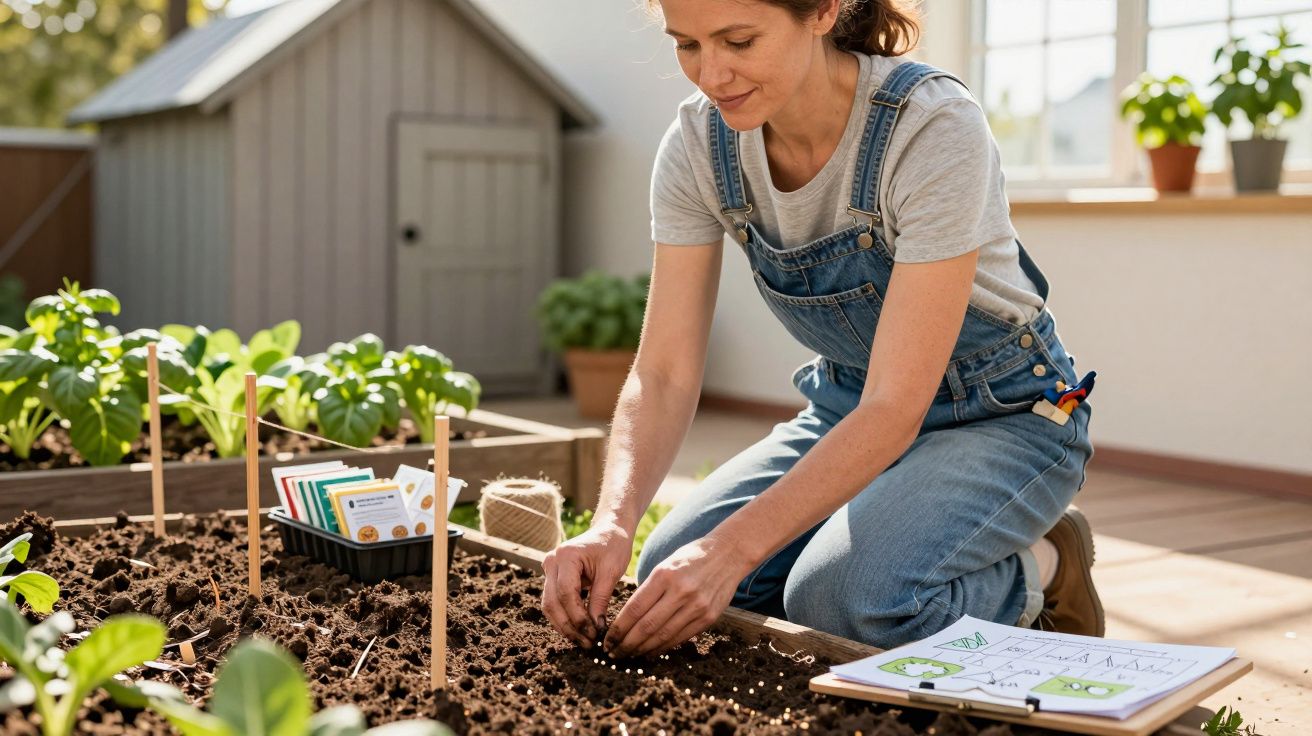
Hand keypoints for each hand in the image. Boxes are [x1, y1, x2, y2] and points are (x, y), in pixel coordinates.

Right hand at [541, 520, 631, 648]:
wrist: (609, 529)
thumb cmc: (613, 545)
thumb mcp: (611, 572)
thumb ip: (601, 599)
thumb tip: (596, 629)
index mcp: (566, 556)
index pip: (566, 594)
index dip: (578, 617)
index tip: (593, 633)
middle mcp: (551, 561)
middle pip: (553, 602)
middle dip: (569, 626)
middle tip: (587, 643)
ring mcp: (549, 568)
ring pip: (549, 605)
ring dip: (564, 626)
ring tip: (583, 641)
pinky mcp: (552, 577)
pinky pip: (554, 602)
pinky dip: (564, 618)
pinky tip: (578, 631)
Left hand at [603, 535, 751, 658]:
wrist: (728, 554)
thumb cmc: (690, 558)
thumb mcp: (665, 566)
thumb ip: (649, 590)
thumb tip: (628, 620)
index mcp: (665, 575)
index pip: (635, 609)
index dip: (618, 628)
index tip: (607, 640)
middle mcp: (681, 592)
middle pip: (647, 626)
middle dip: (626, 644)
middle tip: (613, 653)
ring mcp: (697, 606)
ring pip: (663, 636)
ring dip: (643, 649)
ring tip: (629, 655)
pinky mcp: (709, 618)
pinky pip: (680, 637)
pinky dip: (663, 647)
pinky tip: (651, 651)